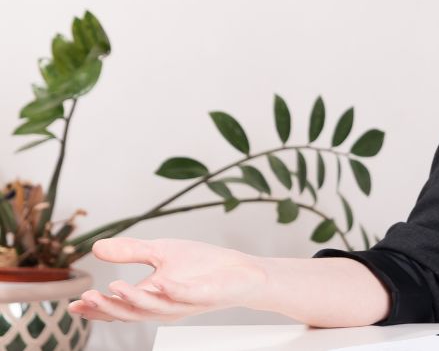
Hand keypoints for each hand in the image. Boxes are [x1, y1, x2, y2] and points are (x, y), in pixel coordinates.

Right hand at [67, 237, 267, 322]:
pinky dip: (173, 289)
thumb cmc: (202, 266)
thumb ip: (131, 251)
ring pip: (156, 307)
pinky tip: (161, 282)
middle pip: (132, 312)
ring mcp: (186, 301)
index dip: (97, 308)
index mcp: (153, 298)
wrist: (243, 273)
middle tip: (86, 298)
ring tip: (114, 287)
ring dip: (135, 299)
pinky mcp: (206, 294)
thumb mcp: (162, 252)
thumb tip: (96, 247)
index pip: (120, 306)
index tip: (74, 304)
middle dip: (108, 307)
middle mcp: (166, 305)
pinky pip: (187, 294)